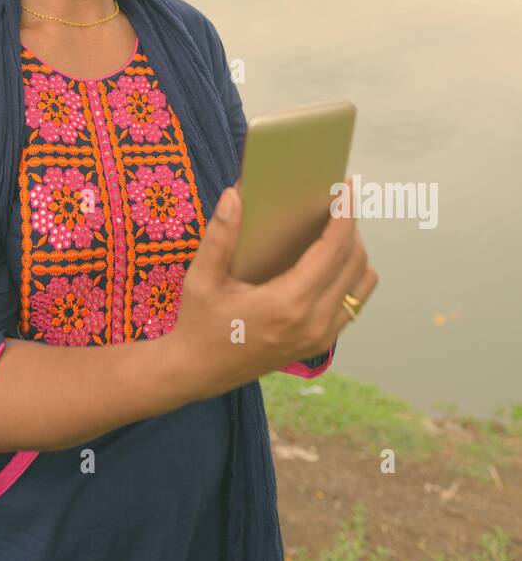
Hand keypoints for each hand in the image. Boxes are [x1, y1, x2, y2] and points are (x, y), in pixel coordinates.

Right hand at [164, 179, 377, 402]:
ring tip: (334, 229)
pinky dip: (351, 276)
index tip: (348, 188)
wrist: (198, 372)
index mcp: (287, 304)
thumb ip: (219, 236)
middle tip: (338, 200)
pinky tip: (329, 260)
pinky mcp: (321, 344)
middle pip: (353, 263)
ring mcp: (321, 337)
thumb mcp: (201, 279)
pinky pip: (353, 302)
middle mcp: (313, 322)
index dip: (344, 216)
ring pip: (361, 283)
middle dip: (350, 227)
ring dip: (354, 252)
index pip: (331, 251)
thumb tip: (234, 195)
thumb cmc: (199, 323)